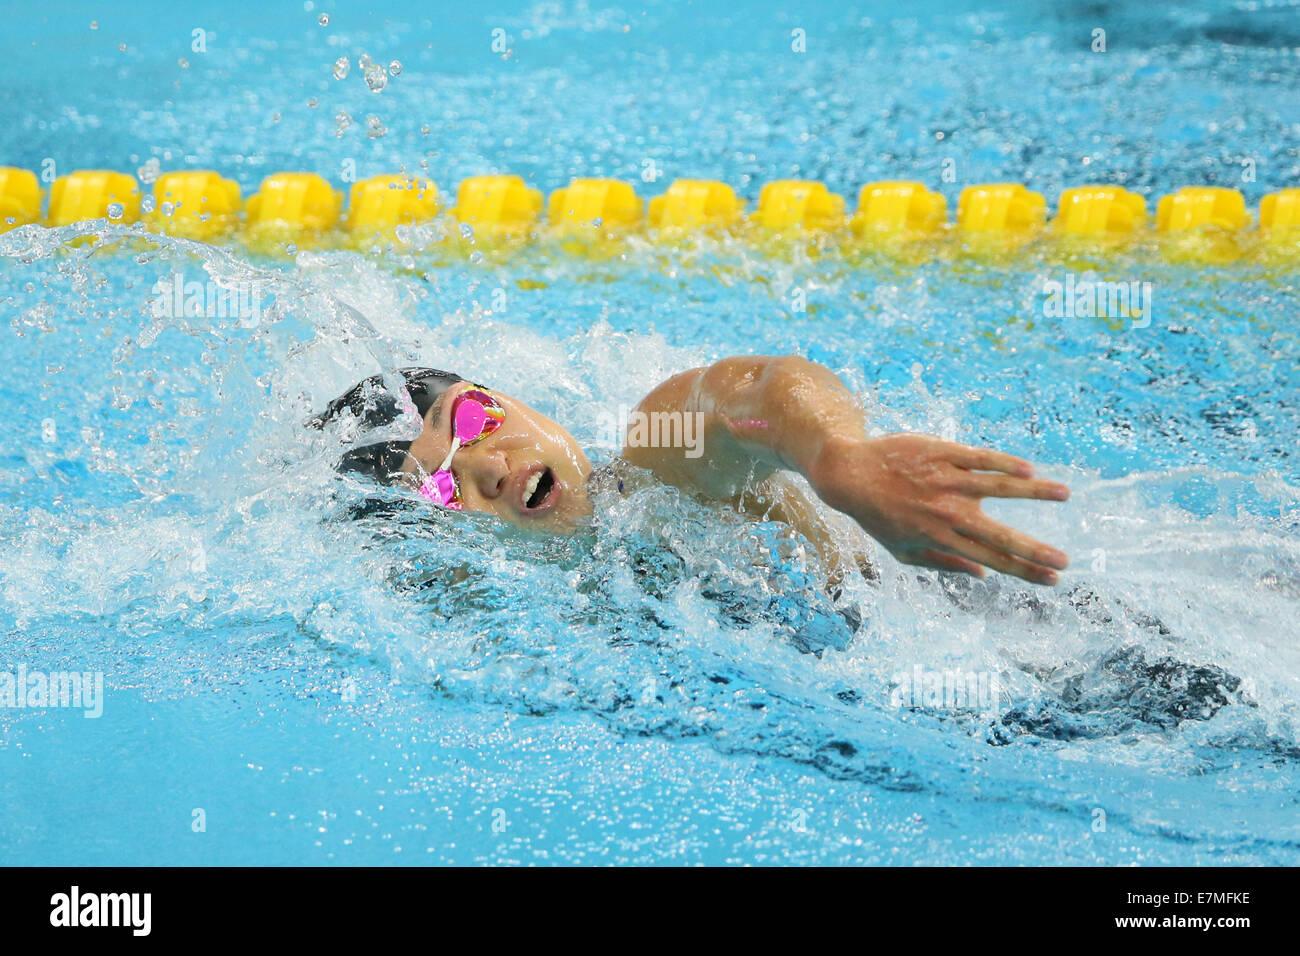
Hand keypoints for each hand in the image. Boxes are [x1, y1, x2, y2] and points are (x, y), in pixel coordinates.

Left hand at [805, 434, 1070, 585]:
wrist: (850, 474)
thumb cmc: (878, 515)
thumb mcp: (902, 551)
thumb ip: (942, 564)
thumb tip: (982, 574)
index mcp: (941, 539)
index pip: (993, 559)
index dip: (1025, 571)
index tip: (1053, 579)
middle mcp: (948, 513)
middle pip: (1000, 535)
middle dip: (1036, 551)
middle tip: (1066, 562)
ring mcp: (947, 481)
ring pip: (1000, 486)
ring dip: (1036, 492)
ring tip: (1064, 493)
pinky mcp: (943, 453)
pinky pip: (980, 457)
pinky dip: (1005, 463)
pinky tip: (1029, 468)